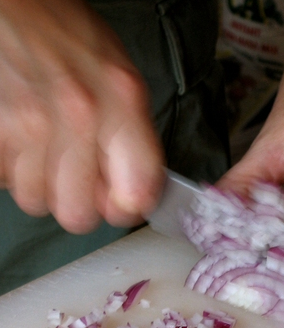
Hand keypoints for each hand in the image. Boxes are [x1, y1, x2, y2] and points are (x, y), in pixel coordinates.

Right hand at [0, 0, 164, 232]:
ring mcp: (27, 123)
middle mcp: (77, 116)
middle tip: (83, 182)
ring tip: (51, 155)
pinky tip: (26, 144)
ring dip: (46, 188)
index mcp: (122, 102)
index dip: (129, 209)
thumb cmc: (76, 41)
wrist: (18, 5)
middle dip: (82, 205)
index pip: (135, 194)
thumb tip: (131, 196)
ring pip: (37, 202)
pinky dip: (16, 171)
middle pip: (77, 215)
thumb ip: (134, 143)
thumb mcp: (125, 84)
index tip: (124, 203)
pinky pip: (6, 180)